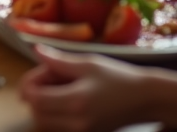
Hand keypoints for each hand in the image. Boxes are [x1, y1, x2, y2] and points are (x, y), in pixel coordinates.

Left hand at [19, 45, 152, 131]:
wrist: (146, 99)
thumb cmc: (119, 78)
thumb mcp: (88, 63)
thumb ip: (58, 60)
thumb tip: (35, 50)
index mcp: (76, 102)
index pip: (36, 99)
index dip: (30, 85)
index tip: (39, 71)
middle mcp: (77, 122)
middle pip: (37, 114)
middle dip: (36, 95)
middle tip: (49, 76)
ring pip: (46, 122)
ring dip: (43, 105)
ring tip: (59, 86)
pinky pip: (59, 127)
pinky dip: (55, 113)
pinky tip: (66, 97)